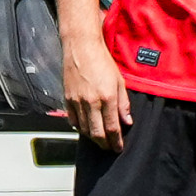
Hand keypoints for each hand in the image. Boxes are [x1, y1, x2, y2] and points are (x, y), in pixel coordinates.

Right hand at [61, 28, 131, 150]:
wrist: (82, 48)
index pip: (113, 128)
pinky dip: (80, 128)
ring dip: (93, 138)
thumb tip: (127, 121)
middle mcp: (91, 102)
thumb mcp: (119, 81)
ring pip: (84, 129)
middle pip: (97, 133)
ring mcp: (77, 102)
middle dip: (104, 144)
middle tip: (109, 148)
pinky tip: (86, 128)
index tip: (119, 148)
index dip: (116, 142)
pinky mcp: (67, 99)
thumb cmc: (102, 61)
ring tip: (99, 140)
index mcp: (107, 98)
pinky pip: (73, 121)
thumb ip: (123, 104)